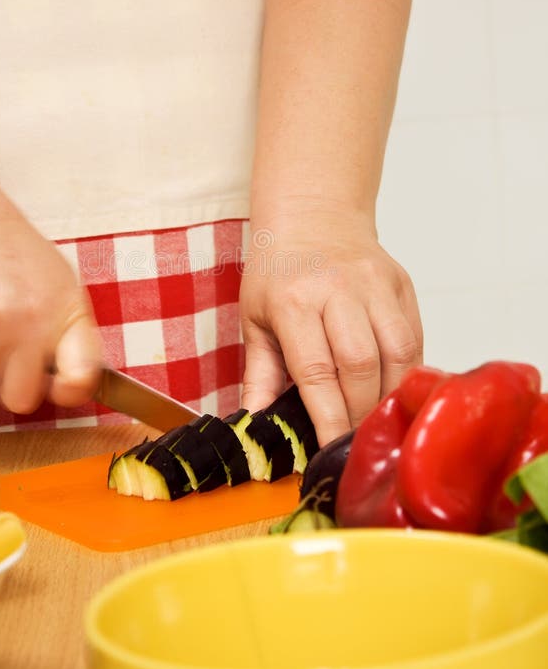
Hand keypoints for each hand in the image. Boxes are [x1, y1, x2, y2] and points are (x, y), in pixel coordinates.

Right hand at [0, 181, 102, 412]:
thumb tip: (71, 380)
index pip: (82, 377)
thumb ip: (68, 331)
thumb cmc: (16, 251)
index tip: (59, 387)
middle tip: (8, 362)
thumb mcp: (61, 284)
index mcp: (67, 314)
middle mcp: (31, 324)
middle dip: (12, 386)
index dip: (70, 392)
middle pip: (21, 399)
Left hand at [239, 213, 422, 446]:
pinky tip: (393, 389)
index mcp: (294, 301)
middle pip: (362, 366)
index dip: (327, 417)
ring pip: (398, 354)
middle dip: (360, 413)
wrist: (313, 216)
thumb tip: (256, 426)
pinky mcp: (401, 284)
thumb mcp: (255, 319)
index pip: (317, 371)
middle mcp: (338, 290)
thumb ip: (259, 375)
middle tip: (352, 442)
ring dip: (390, 396)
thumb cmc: (278, 272)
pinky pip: (414, 338)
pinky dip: (406, 372)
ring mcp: (376, 284)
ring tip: (376, 420)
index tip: (329, 452)